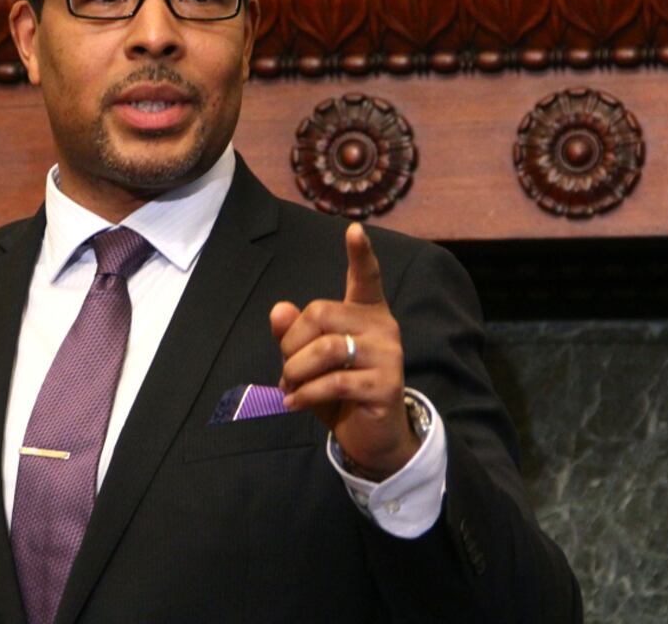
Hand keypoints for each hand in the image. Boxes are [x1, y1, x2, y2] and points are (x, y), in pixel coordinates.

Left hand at [271, 223, 419, 480]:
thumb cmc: (338, 390)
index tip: (355, 230)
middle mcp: (382, 327)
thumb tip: (279, 309)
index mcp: (367, 312)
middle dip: (292, 343)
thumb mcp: (309, 360)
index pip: (366, 277)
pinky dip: (306, 393)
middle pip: (321, 313)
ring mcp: (388, 355)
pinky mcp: (385, 385)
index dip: (361, 254)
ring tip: (289, 387)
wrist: (371, 436)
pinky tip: (295, 402)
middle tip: (286, 370)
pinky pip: (335, 381)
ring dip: (296, 371)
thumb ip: (293, 334)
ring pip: (326, 349)